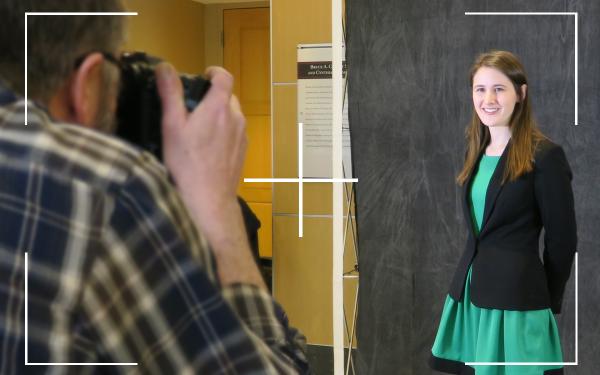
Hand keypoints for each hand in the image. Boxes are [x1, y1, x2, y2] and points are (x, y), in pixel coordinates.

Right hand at [157, 64, 245, 206]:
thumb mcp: (172, 126)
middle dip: (212, 97)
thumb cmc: (187, 163)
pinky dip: (223, 132)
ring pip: (232, 115)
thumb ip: (171, 94)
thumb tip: (165, 67)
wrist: (208, 199)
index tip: (202, 77)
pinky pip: (235, 132)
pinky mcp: (243, 151)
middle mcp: (236, 118)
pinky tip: (207, 148)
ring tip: (197, 131)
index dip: (214, 72)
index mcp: (219, 107)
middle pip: (228, 97)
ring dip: (218, 115)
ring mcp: (242, 135)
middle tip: (191, 109)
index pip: (224, 76)